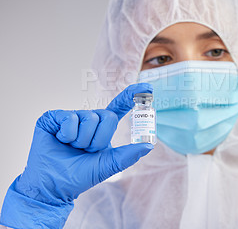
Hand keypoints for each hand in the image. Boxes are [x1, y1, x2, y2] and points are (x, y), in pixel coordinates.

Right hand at [0, 83, 152, 228]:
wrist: (53, 186)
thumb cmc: (80, 175)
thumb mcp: (108, 165)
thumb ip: (128, 155)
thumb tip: (149, 145)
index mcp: (102, 127)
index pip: (119, 107)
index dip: (132, 96)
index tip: (147, 88)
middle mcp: (88, 118)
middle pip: (108, 116)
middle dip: (99, 139)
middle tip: (86, 151)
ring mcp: (71, 116)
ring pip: (90, 118)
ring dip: (82, 140)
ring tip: (71, 148)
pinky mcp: (54, 117)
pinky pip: (70, 118)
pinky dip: (68, 135)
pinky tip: (59, 141)